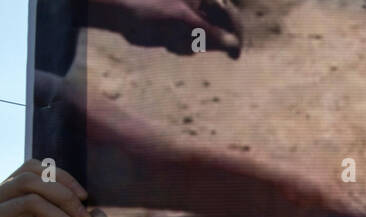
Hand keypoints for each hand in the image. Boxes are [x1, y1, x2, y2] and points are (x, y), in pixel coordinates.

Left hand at [90, 0, 242, 57]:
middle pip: (221, 32)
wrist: (122, 13)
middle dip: (206, 41)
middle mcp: (201, 6)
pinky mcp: (182, 30)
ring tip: (171, 39)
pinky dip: (183, 48)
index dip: (236, 35)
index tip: (234, 54)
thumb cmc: (151, 10)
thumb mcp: (184, 21)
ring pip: (206, 42)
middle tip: (188, 41)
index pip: (231, 17)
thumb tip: (233, 45)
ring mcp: (191, 19)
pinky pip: (193, 46)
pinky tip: (168, 42)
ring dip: (191, 46)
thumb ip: (211, 32)